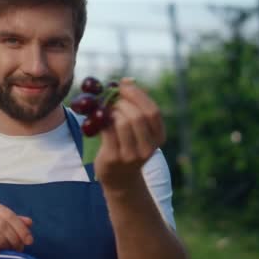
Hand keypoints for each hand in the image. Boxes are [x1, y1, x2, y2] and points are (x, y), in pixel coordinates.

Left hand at [94, 77, 165, 191]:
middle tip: (112, 99)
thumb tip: (128, 80)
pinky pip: (107, 131)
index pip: (153, 111)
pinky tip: (100, 121)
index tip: (124, 85)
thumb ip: (136, 104)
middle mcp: (148, 148)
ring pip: (122, 123)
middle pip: (138, 116)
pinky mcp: (114, 158)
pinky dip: (101, 121)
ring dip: (112, 111)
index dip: (138, 95)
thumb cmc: (128, 145)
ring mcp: (131, 155)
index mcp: (159, 137)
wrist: (119, 178)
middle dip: (123, 102)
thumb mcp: (138, 128)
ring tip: (107, 111)